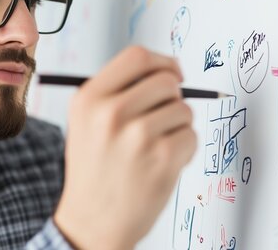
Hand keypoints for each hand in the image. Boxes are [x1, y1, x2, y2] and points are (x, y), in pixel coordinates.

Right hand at [53, 46, 196, 249]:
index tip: (172, 73)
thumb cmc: (94, 169)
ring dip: (179, 126)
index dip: (162, 62)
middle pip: (167, 80)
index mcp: (89, 98)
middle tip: (165, 116)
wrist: (91, 221)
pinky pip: (191, 136)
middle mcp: (111, 112)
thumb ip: (118, 91)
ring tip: (157, 146)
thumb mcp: (86, 121)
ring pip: (184, 109)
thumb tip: (169, 70)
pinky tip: (163, 163)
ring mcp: (138, 135)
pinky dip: (185, 149)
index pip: (137, 56)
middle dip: (174, 96)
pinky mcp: (162, 159)